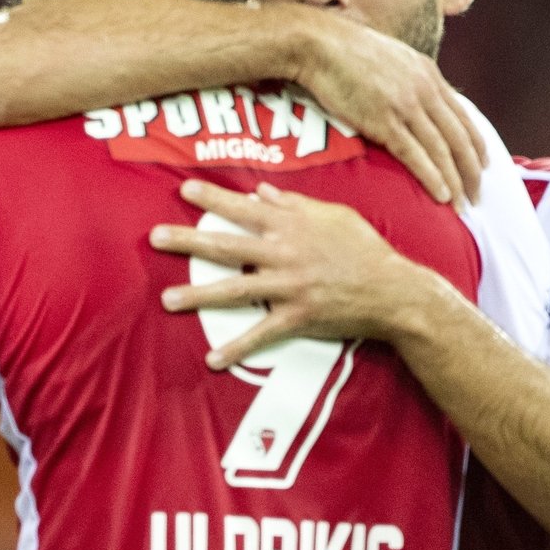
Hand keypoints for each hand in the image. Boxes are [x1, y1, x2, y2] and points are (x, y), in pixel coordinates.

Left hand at [149, 180, 438, 367]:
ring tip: (167, 299)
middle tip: (155, 237)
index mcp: (292, 226)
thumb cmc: (364, 249)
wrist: (394, 291)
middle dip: (188, 240)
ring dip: (199, 295)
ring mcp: (289, 286)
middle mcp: (284, 253)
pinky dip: (236, 348)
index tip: (184, 190)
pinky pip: (261, 334)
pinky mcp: (297, 317)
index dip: (213, 198)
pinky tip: (212, 359)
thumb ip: (295, 204)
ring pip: (235, 289)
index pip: (244, 207)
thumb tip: (261, 192)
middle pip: (227, 245)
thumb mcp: (334, 216)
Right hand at [296, 12, 484, 204]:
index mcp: (429, 75)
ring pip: (442, 149)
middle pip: (459, 138)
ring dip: (457, 180)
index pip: (464, 117)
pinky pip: (415, 154)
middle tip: (477, 196)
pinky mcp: (383, 120)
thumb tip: (413, 101)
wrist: (320, 45)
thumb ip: (409, 80)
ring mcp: (405, 106)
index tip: (482, 167)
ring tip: (463, 204)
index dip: (476, 146)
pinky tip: (442, 195)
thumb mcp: (392, 59)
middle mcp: (424, 90)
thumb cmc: (346, 53)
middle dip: (472, 171)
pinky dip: (432, 177)